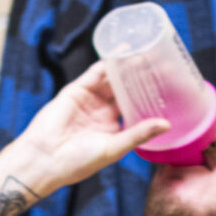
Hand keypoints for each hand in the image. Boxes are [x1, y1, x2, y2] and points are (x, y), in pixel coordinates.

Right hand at [8, 64, 169, 195]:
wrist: (44, 159)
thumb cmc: (78, 162)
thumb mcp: (114, 148)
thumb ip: (139, 134)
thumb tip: (166, 124)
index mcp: (115, 127)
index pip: (138, 106)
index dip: (152, 96)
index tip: (171, 86)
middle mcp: (104, 111)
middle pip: (128, 88)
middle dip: (143, 77)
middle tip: (164, 64)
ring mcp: (91, 99)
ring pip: (114, 78)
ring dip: (128, 66)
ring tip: (146, 54)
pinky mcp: (77, 90)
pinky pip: (96, 73)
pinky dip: (109, 62)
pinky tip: (122, 53)